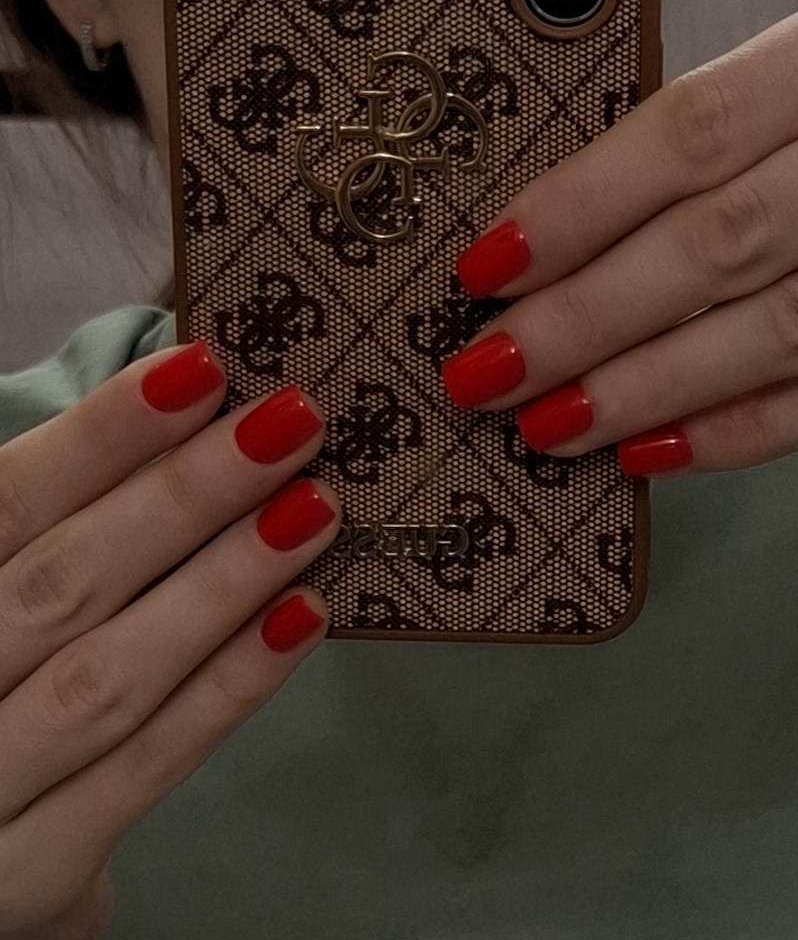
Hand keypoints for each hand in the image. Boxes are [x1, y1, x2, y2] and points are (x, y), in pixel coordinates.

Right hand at [0, 342, 339, 938]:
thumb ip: (55, 537)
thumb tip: (188, 421)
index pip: (6, 506)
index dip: (102, 438)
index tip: (202, 370)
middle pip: (65, 581)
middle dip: (185, 495)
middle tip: (293, 422)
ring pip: (109, 674)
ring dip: (223, 583)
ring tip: (315, 510)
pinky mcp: (29, 878)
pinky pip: (146, 769)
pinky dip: (227, 690)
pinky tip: (302, 618)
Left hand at [441, 0, 797, 477]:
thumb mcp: (796, 72)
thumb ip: (704, 139)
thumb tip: (552, 230)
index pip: (694, 135)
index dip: (579, 207)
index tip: (484, 269)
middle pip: (716, 245)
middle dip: (586, 320)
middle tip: (489, 371)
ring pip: (775, 329)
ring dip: (646, 389)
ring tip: (547, 427)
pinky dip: (737, 431)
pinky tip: (647, 452)